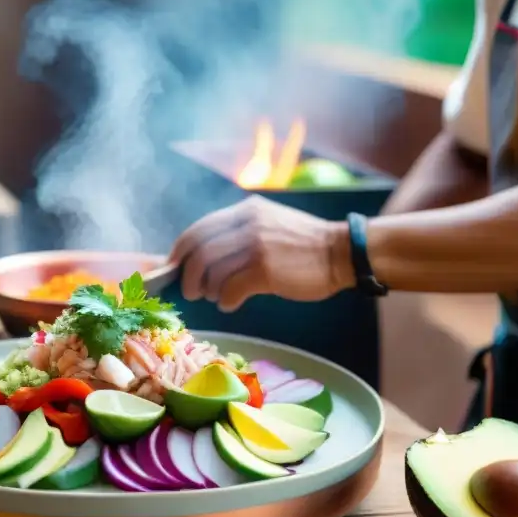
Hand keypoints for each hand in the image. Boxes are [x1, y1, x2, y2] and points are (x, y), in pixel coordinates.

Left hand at [169, 195, 356, 311]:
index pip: (197, 230)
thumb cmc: (304, 246)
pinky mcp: (266, 269)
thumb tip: (200, 257)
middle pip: (197, 252)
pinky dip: (225, 301)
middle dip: (187, 276)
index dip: (179, 253)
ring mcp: (256, 245)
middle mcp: (247, 223)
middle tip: (192, 293)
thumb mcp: (269, 224)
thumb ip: (238, 233)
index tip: (175, 270)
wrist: (342, 253)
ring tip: (218, 298)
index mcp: (244, 211)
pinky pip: (230, 289)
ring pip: (211, 272)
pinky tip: (232, 304)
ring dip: (208, 291)